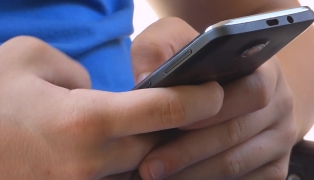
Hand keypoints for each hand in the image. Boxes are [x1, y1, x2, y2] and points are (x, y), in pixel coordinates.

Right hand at [0, 36, 222, 178]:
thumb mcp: (29, 60)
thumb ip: (75, 71)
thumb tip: (93, 88)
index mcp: (84, 120)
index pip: (164, 110)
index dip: (198, 99)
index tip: (215, 90)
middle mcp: (91, 161)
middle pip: (160, 142)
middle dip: (181, 125)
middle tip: (194, 105)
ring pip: (143, 166)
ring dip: (157, 146)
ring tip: (161, 125)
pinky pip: (119, 179)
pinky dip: (131, 163)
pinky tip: (127, 147)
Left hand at [132, 18, 296, 179]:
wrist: (235, 90)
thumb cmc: (200, 65)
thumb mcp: (176, 41)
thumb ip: (159, 50)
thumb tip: (146, 79)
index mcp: (264, 70)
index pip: (251, 90)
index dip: (214, 109)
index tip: (178, 123)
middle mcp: (279, 104)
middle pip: (239, 131)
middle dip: (191, 150)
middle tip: (152, 164)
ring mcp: (279, 137)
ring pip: (238, 162)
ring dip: (195, 172)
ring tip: (159, 174)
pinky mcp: (273, 165)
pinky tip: (183, 178)